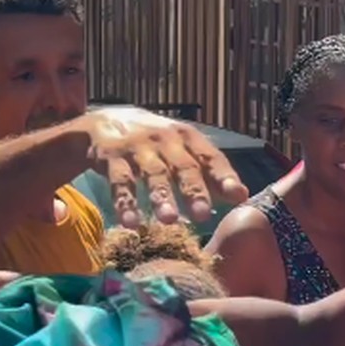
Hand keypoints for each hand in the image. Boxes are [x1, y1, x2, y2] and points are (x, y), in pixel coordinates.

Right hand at [85, 107, 247, 224]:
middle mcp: (165, 138)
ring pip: (152, 173)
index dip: (224, 176)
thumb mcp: (180, 150)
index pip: (210, 156)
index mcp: (186, 137)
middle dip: (193, 190)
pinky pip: (120, 181)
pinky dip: (125, 202)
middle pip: (183, 165)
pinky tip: (130, 223)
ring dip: (161, 196)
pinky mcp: (111, 155)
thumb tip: (241, 197)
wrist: (103, 121)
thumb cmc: (152, 143)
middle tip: (202, 215)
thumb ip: (208, 173)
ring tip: (169, 220)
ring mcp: (137, 146)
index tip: (238, 196)